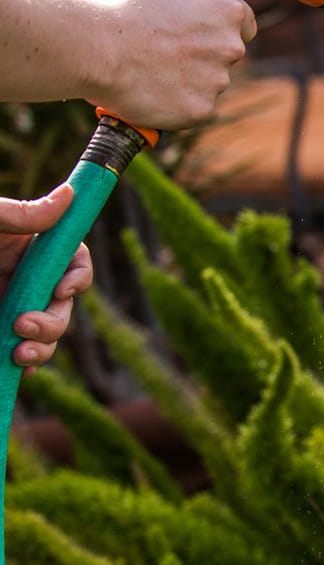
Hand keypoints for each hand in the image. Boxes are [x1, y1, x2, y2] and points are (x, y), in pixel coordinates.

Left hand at [1, 184, 92, 375]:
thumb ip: (22, 214)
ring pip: (44, 334)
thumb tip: (69, 195)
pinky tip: (13, 369)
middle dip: (52, 322)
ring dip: (41, 348)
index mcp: (24, 248)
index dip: (77, 276)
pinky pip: (16, 353)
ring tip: (17, 355)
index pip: (70, 260)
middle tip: (23, 326)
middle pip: (61, 304)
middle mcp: (19, 279)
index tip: (63, 289)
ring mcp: (5, 307)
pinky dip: (21, 365)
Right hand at [87, 0, 257, 129]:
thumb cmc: (126, 8)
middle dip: (200, 52)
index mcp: (229, 15)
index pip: (242, 24)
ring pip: (210, 82)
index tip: (190, 28)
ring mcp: (217, 82)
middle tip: (163, 46)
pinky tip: (154, 87)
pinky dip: (178, 102)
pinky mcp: (200, 110)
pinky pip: (195, 107)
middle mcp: (230, 49)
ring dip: (188, 78)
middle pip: (225, 54)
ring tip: (153, 65)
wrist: (96, 48)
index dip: (216, 25)